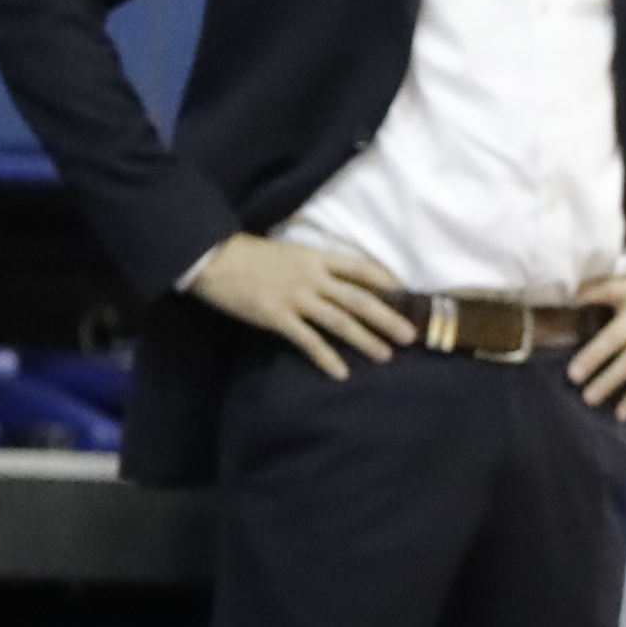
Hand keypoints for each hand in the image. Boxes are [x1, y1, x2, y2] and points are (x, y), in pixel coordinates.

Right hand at [194, 230, 414, 374]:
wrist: (214, 258)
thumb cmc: (251, 255)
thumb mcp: (291, 253)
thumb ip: (316, 266)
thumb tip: (339, 283)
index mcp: (317, 257)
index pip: (361, 268)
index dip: (386, 281)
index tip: (406, 295)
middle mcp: (312, 277)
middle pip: (359, 298)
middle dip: (388, 317)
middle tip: (411, 335)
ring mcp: (296, 297)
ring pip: (339, 321)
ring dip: (365, 339)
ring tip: (386, 355)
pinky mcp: (277, 316)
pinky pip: (308, 340)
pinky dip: (326, 357)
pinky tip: (341, 372)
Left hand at [564, 251, 625, 417]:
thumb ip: (620, 286)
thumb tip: (580, 296)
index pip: (605, 290)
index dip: (584, 295)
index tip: (564, 304)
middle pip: (616, 337)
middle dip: (594, 357)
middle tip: (573, 376)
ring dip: (611, 381)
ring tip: (589, 398)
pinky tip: (623, 412)